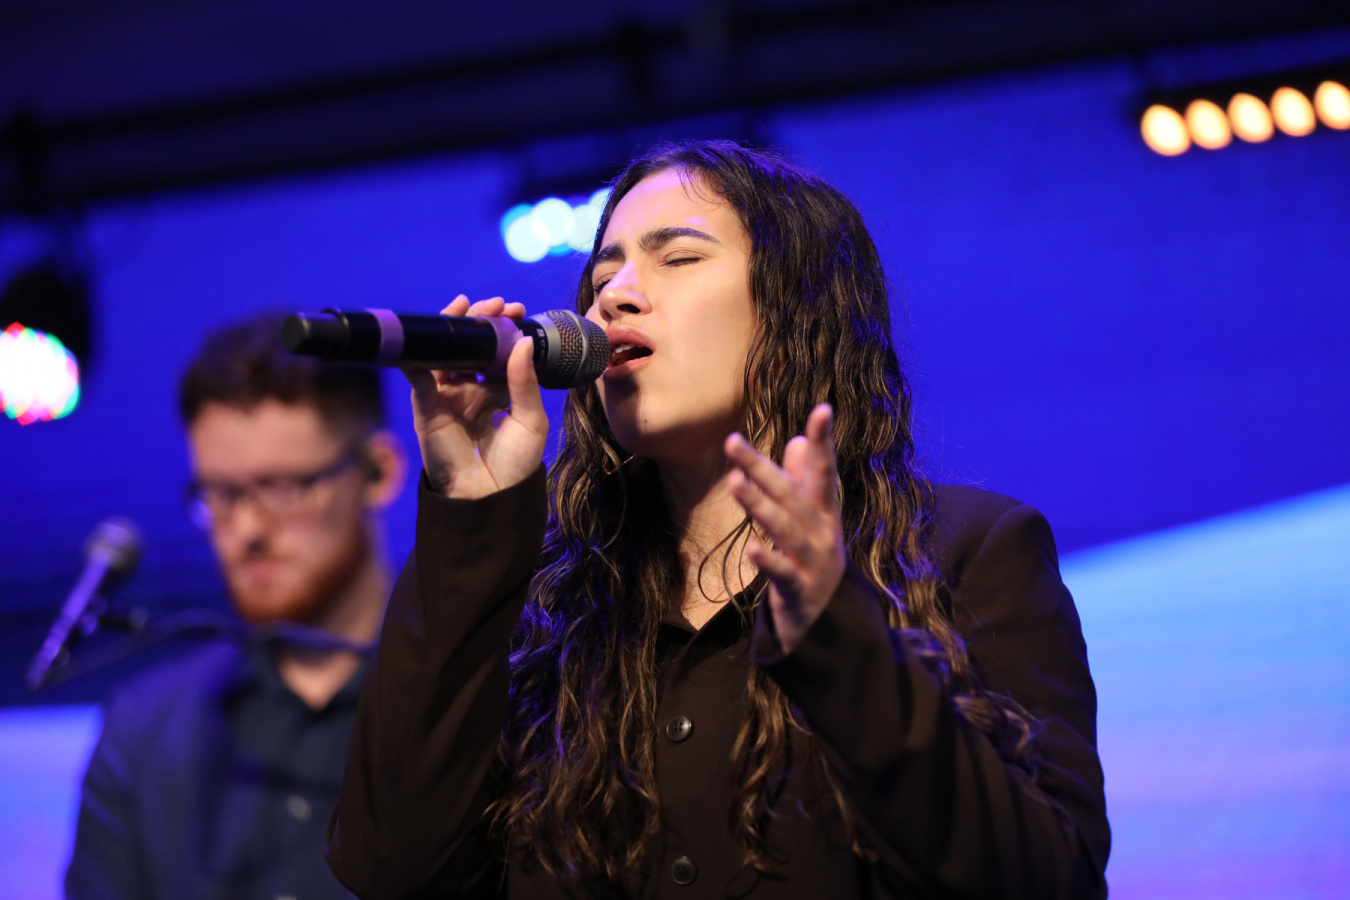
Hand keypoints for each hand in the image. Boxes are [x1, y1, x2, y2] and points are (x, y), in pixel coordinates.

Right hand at [403, 295, 547, 498]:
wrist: (490, 496)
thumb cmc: (515, 464)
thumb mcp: (530, 419)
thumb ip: (525, 382)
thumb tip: (524, 342)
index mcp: (498, 392)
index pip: (498, 352)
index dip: (504, 329)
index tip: (516, 309)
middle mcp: (472, 390)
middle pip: (471, 347)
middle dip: (480, 321)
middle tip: (495, 304)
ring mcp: (448, 397)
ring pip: (445, 354)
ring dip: (454, 329)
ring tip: (466, 308)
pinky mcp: (426, 407)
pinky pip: (419, 376)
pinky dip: (419, 356)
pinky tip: (430, 337)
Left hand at [725, 404, 845, 654]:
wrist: (827, 625)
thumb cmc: (812, 562)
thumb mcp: (811, 522)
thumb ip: (804, 482)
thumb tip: (796, 440)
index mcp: (825, 514)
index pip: (824, 471)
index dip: (824, 441)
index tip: (823, 410)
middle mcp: (822, 534)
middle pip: (791, 496)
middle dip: (762, 468)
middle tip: (732, 443)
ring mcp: (813, 563)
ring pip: (786, 529)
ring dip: (760, 505)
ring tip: (735, 482)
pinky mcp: (800, 592)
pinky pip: (783, 574)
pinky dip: (768, 561)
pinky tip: (751, 548)